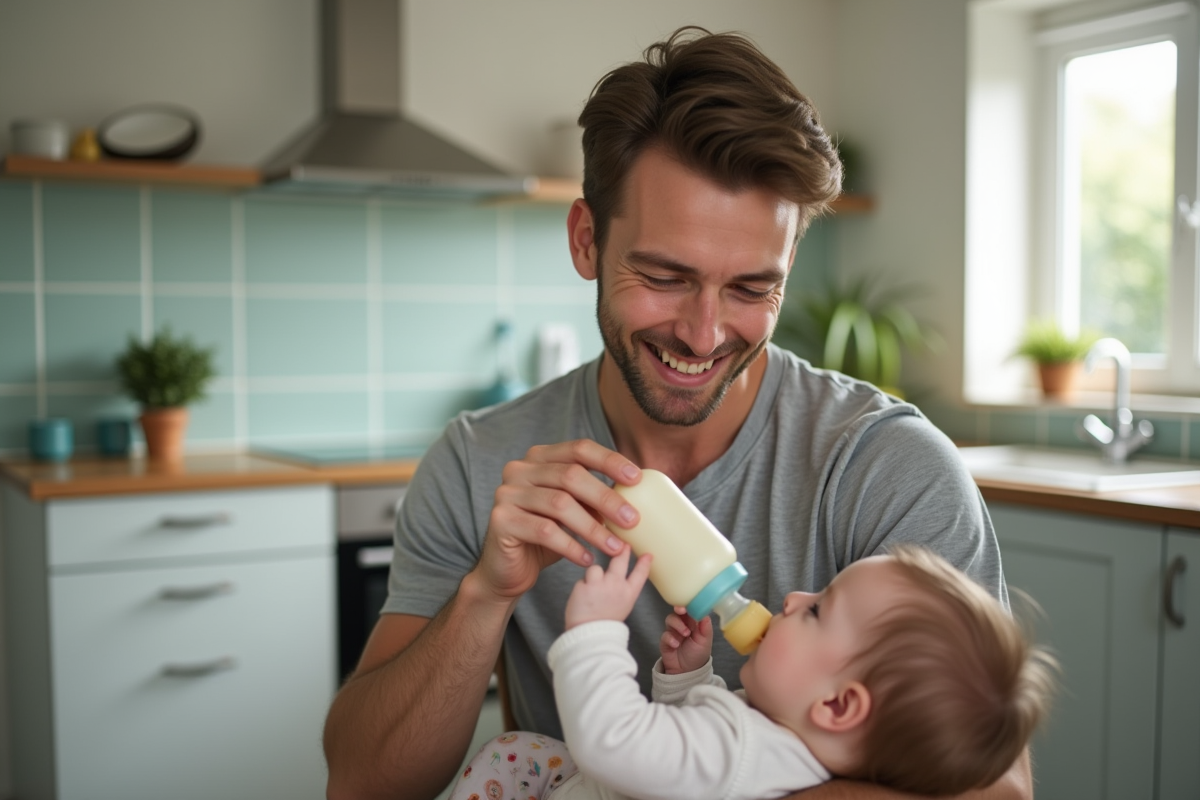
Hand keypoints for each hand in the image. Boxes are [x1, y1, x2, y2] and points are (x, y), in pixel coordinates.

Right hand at [476, 439, 640, 602]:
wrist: (508, 569)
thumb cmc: (546, 537)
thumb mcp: (573, 512)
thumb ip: (592, 498)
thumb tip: (633, 495)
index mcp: (539, 458)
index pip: (579, 449)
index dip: (609, 461)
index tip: (636, 479)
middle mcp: (520, 469)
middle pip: (571, 475)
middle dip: (606, 498)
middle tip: (632, 520)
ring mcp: (507, 493)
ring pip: (560, 504)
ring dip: (593, 528)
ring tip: (615, 547)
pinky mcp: (502, 520)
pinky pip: (545, 531)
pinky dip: (572, 547)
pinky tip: (588, 559)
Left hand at [564, 545, 652, 628]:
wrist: (590, 634)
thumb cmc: (605, 624)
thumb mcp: (622, 607)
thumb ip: (622, 590)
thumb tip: (618, 578)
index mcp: (629, 594)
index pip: (640, 574)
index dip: (644, 563)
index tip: (647, 554)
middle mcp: (617, 585)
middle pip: (620, 561)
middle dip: (622, 551)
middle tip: (623, 545)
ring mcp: (601, 583)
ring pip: (596, 568)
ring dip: (593, 577)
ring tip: (591, 592)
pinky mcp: (585, 584)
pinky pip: (583, 578)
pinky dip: (582, 586)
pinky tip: (582, 598)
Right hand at [660, 607, 712, 674]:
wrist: (688, 672)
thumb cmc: (698, 653)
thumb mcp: (705, 640)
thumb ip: (705, 627)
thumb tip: (705, 613)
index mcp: (693, 621)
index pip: (690, 608)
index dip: (689, 603)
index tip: (689, 602)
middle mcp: (682, 624)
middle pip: (678, 611)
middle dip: (679, 609)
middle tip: (681, 610)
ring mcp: (673, 631)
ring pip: (670, 620)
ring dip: (677, 625)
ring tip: (685, 634)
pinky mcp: (665, 641)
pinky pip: (664, 635)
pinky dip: (670, 638)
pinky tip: (676, 644)